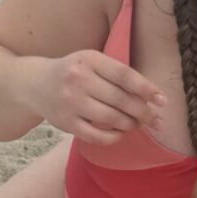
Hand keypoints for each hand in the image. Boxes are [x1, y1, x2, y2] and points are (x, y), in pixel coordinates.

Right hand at [29, 51, 165, 145]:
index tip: (162, 101)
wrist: (34, 84)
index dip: (147, 89)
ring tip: (137, 124)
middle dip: (144, 112)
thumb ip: (118, 75)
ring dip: (130, 124)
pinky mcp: (65, 122)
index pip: (125, 75)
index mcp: (89, 60)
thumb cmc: (74, 73)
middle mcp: (78, 79)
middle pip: (121, 100)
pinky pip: (97, 136)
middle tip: (156, 120)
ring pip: (111, 119)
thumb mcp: (92, 62)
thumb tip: (153, 98)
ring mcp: (70, 102)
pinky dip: (113, 137)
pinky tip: (119, 133)